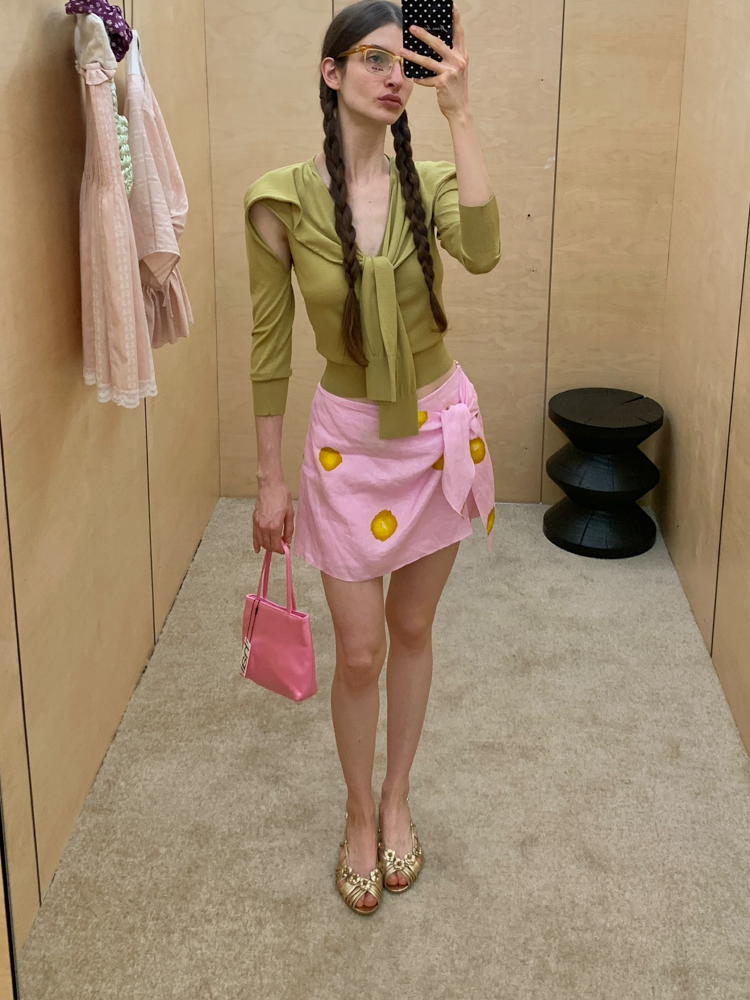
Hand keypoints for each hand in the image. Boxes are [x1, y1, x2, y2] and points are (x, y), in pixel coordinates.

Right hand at [254, 479, 293, 553]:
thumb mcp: (290, 513)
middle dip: (275, 548)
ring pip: (261, 542)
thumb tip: (287, 541)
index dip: (281, 550)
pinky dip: (256, 543)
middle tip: (281, 545)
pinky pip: (254, 535)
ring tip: (274, 545)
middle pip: (268, 545)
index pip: (276, 545)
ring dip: (267, 546)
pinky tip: (258, 549)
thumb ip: (289, 530)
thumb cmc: (282, 496)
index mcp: (275, 526)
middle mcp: (264, 527)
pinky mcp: (254, 519)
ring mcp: (258, 523)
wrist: (270, 485)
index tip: (285, 549)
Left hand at [399, 6, 469, 120]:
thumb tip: (432, 46)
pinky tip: (413, 78)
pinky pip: (427, 79)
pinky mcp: (443, 82)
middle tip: (411, 28)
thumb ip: (449, 57)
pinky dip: (419, 79)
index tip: (450, 6)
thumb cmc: (455, 89)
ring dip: (412, 56)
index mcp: (461, 55)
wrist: (460, 109)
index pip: (458, 33)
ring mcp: (451, 71)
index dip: (454, 19)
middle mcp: (458, 61)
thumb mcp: (456, 70)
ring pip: (428, 61)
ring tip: (401, 51)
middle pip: (438, 43)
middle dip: (423, 34)